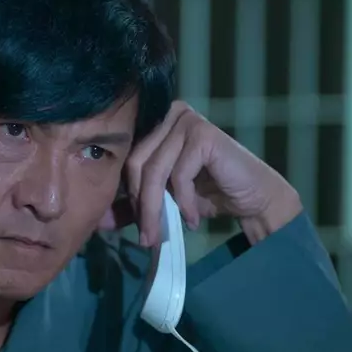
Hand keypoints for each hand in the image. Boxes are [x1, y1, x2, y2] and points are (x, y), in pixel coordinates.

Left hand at [99, 101, 302, 245]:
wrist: (253, 199)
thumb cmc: (206, 195)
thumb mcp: (162, 201)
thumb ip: (133, 204)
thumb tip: (98, 221)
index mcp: (154, 122)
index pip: (124, 158)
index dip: (123, 194)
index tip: (123, 226)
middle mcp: (168, 114)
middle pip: (134, 164)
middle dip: (139, 206)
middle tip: (147, 237)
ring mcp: (186, 120)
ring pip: (153, 171)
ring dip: (155, 210)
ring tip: (160, 235)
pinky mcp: (203, 134)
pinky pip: (178, 175)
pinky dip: (183, 203)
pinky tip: (192, 219)